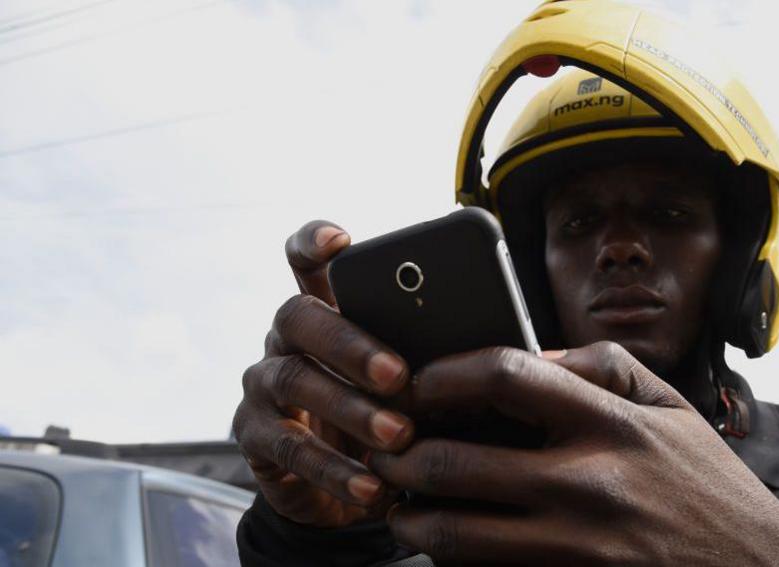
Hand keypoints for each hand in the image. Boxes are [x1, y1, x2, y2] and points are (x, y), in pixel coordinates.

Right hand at [232, 221, 414, 527]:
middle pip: (298, 315)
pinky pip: (288, 448)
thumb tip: (494, 345)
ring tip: (399, 435)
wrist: (346, 485)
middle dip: (350, 342)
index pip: (304, 259)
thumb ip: (430, 353)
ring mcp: (263, 384)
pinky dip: (334, 470)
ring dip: (350, 409)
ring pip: (293, 380)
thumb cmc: (391, 411)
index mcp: (325, 309)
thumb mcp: (412, 380)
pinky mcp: (254, 437)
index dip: (313, 241)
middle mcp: (286, 338)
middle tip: (399, 375)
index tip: (340, 240)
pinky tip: (372, 487)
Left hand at [370, 342, 778, 565]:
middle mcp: (589, 484)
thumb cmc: (709, 485)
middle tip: (383, 452)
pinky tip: (444, 544)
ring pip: (456, 534)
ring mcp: (577, 547)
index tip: (417, 383)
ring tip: (398, 504)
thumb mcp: (672, 407)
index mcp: (612, 423)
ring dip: (411, 518)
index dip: (442, 376)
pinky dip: (454, 560)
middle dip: (399, 458)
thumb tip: (529, 351)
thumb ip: (603, 367)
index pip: (504, 375)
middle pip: (456, 464)